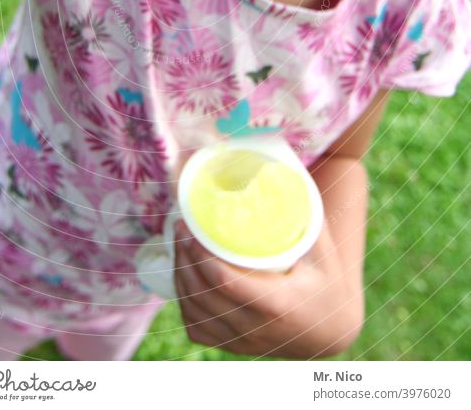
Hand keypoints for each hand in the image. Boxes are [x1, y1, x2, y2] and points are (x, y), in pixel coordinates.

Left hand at [174, 219, 363, 358]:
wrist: (332, 330)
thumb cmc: (327, 279)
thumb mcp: (321, 246)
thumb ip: (301, 210)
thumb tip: (272, 163)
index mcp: (279, 305)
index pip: (226, 282)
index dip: (200, 255)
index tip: (190, 227)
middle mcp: (258, 330)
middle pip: (204, 296)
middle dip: (184, 259)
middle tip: (180, 228)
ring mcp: (244, 344)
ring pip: (196, 314)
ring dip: (180, 278)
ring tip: (179, 247)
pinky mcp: (235, 349)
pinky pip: (198, 330)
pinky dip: (186, 303)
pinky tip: (185, 278)